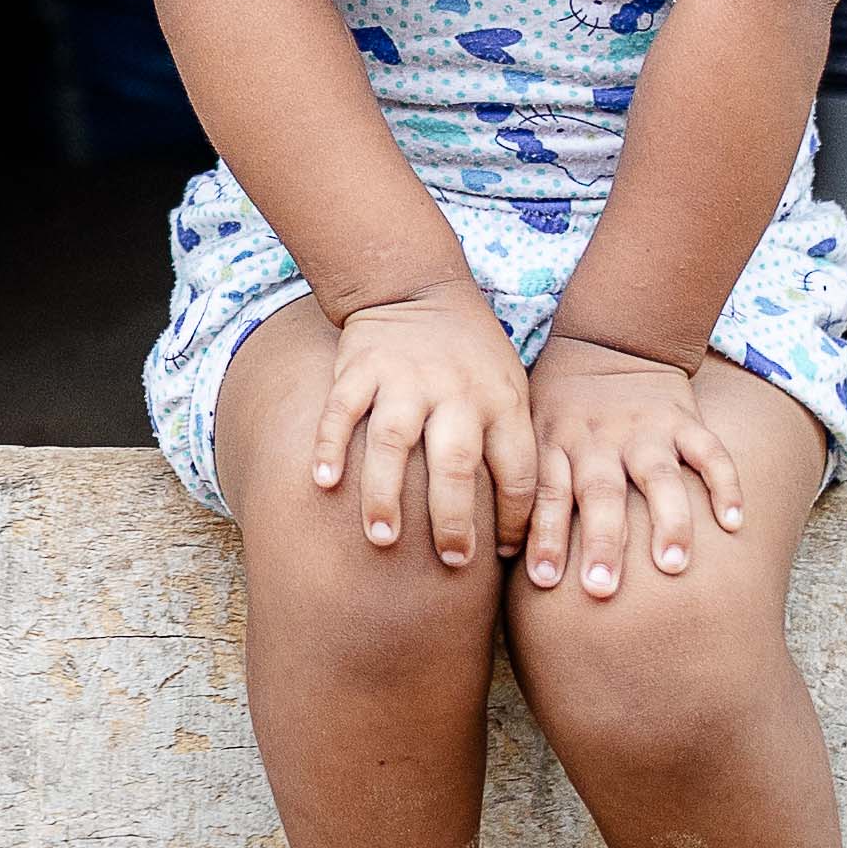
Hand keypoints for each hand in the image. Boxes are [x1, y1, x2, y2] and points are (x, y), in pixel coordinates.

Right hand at [312, 293, 536, 568]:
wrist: (416, 287)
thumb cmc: (471, 357)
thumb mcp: (509, 387)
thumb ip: (510, 444)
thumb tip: (523, 530)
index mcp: (501, 400)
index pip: (518, 468)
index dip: (516, 517)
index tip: (502, 555)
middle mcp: (455, 391)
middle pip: (457, 463)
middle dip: (454, 519)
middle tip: (451, 560)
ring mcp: (405, 378)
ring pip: (395, 442)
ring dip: (387, 494)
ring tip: (383, 538)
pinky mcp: (361, 367)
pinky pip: (342, 410)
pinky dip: (330, 445)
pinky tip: (323, 482)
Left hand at [520, 335, 741, 596]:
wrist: (609, 342)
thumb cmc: (560, 408)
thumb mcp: (531, 431)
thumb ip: (525, 483)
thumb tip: (499, 555)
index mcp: (556, 444)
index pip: (547, 493)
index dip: (544, 536)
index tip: (544, 579)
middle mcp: (598, 440)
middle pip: (600, 494)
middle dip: (602, 542)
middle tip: (602, 588)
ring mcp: (644, 430)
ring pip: (658, 477)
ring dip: (667, 521)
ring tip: (672, 565)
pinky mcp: (683, 420)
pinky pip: (709, 452)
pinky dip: (725, 485)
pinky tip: (734, 523)